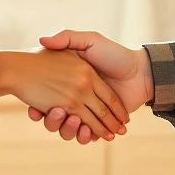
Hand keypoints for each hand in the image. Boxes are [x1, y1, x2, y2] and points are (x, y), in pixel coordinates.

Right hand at [27, 30, 153, 143]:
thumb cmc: (115, 54)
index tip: (34, 109)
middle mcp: (77, 99)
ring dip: (68, 130)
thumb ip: (67, 38)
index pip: (48, 97)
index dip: (39, 105)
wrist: (139, 72)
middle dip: (53, 120)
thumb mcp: (89, 40)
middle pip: (55, 117)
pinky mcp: (100, 125)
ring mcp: (88, 114)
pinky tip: (87, 131)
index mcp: (70, 82)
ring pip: (69, 130)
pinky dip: (84, 136)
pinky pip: (86, 136)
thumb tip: (42, 40)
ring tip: (75, 121)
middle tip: (58, 112)